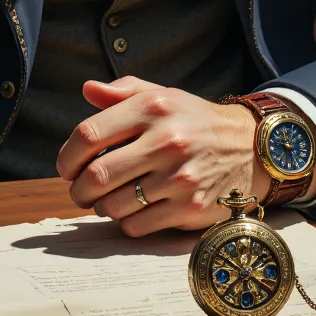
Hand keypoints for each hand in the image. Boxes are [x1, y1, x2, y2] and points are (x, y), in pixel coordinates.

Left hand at [56, 77, 272, 236]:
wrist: (248, 147)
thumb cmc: (194, 120)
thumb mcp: (163, 95)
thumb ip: (123, 91)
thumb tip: (87, 89)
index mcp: (153, 107)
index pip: (89, 134)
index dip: (67, 156)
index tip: (66, 167)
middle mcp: (167, 140)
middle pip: (96, 175)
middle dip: (78, 189)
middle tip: (79, 191)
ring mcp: (180, 177)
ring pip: (114, 206)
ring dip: (101, 207)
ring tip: (106, 200)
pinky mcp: (191, 208)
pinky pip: (137, 226)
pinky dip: (126, 222)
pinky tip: (134, 209)